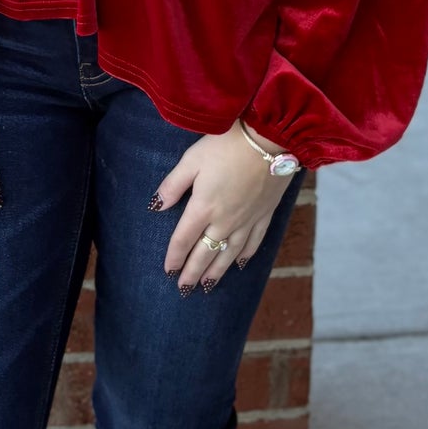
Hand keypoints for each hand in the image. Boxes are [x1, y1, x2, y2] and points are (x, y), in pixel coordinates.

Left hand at [154, 124, 292, 293]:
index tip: (168, 271)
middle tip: (184, 289)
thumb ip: (173, 185)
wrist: (270, 139)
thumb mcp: (191, 160)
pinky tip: (239, 264)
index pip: (183, 239)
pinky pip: (253, 242)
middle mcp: (224, 221)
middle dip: (193, 272)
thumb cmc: (227, 145)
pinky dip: (245, 256)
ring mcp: (247, 220)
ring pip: (229, 254)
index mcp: (203, 207)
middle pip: (205, 253)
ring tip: (207, 285)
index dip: (174, 257)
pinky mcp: (264, 215)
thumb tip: (157, 206)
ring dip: (216, 271)